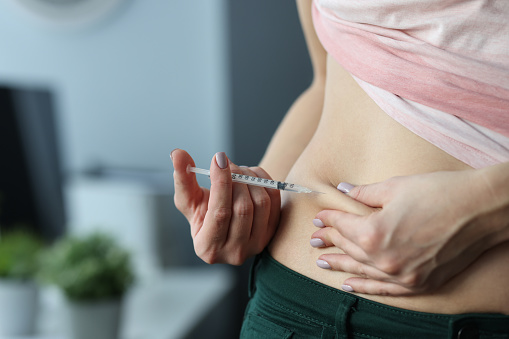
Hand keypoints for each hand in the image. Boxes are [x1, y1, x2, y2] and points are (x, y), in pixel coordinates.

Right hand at [171, 149, 279, 264]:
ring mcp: (257, 244)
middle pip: (243, 207)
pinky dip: (263, 180)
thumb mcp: (189, 200)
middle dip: (236, 178)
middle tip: (228, 163)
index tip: (218, 158)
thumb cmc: (204, 214)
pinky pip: (274, 200)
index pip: (220, 212)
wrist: (228, 223)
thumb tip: (177, 154)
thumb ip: (182, 179)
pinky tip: (251, 176)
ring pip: (261, 203)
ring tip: (237, 170)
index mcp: (208, 247)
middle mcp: (234, 252)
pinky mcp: (272, 233)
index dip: (220, 182)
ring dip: (250, 178)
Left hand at [311, 170, 508, 294]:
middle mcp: (385, 259)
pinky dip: (365, 287)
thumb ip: (364, 193)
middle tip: (315, 238)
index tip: (319, 216)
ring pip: (362, 270)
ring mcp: (402, 275)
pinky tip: (349, 285)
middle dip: (330, 241)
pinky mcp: (419, 283)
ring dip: (340, 265)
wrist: (482, 208)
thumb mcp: (395, 186)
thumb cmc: (439, 192)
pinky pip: (384, 289)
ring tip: (322, 261)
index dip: (328, 219)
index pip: (342, 226)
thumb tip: (344, 189)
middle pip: (349, 248)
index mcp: (374, 232)